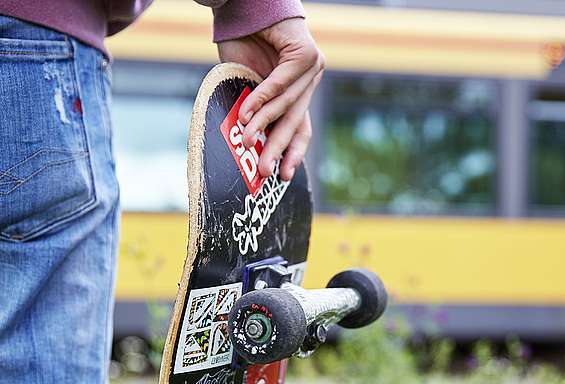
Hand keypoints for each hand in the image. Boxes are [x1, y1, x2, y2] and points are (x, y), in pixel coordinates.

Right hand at [217, 17, 323, 180]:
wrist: (244, 7)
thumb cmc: (242, 43)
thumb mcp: (247, 85)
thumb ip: (253, 110)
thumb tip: (247, 144)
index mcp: (300, 92)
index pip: (301, 129)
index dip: (293, 153)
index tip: (283, 177)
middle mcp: (310, 81)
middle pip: (295, 122)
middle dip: (277, 149)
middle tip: (264, 172)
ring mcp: (312, 67)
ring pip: (286, 106)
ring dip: (264, 125)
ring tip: (246, 142)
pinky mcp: (305, 55)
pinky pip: (280, 84)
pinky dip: (261, 100)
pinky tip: (247, 114)